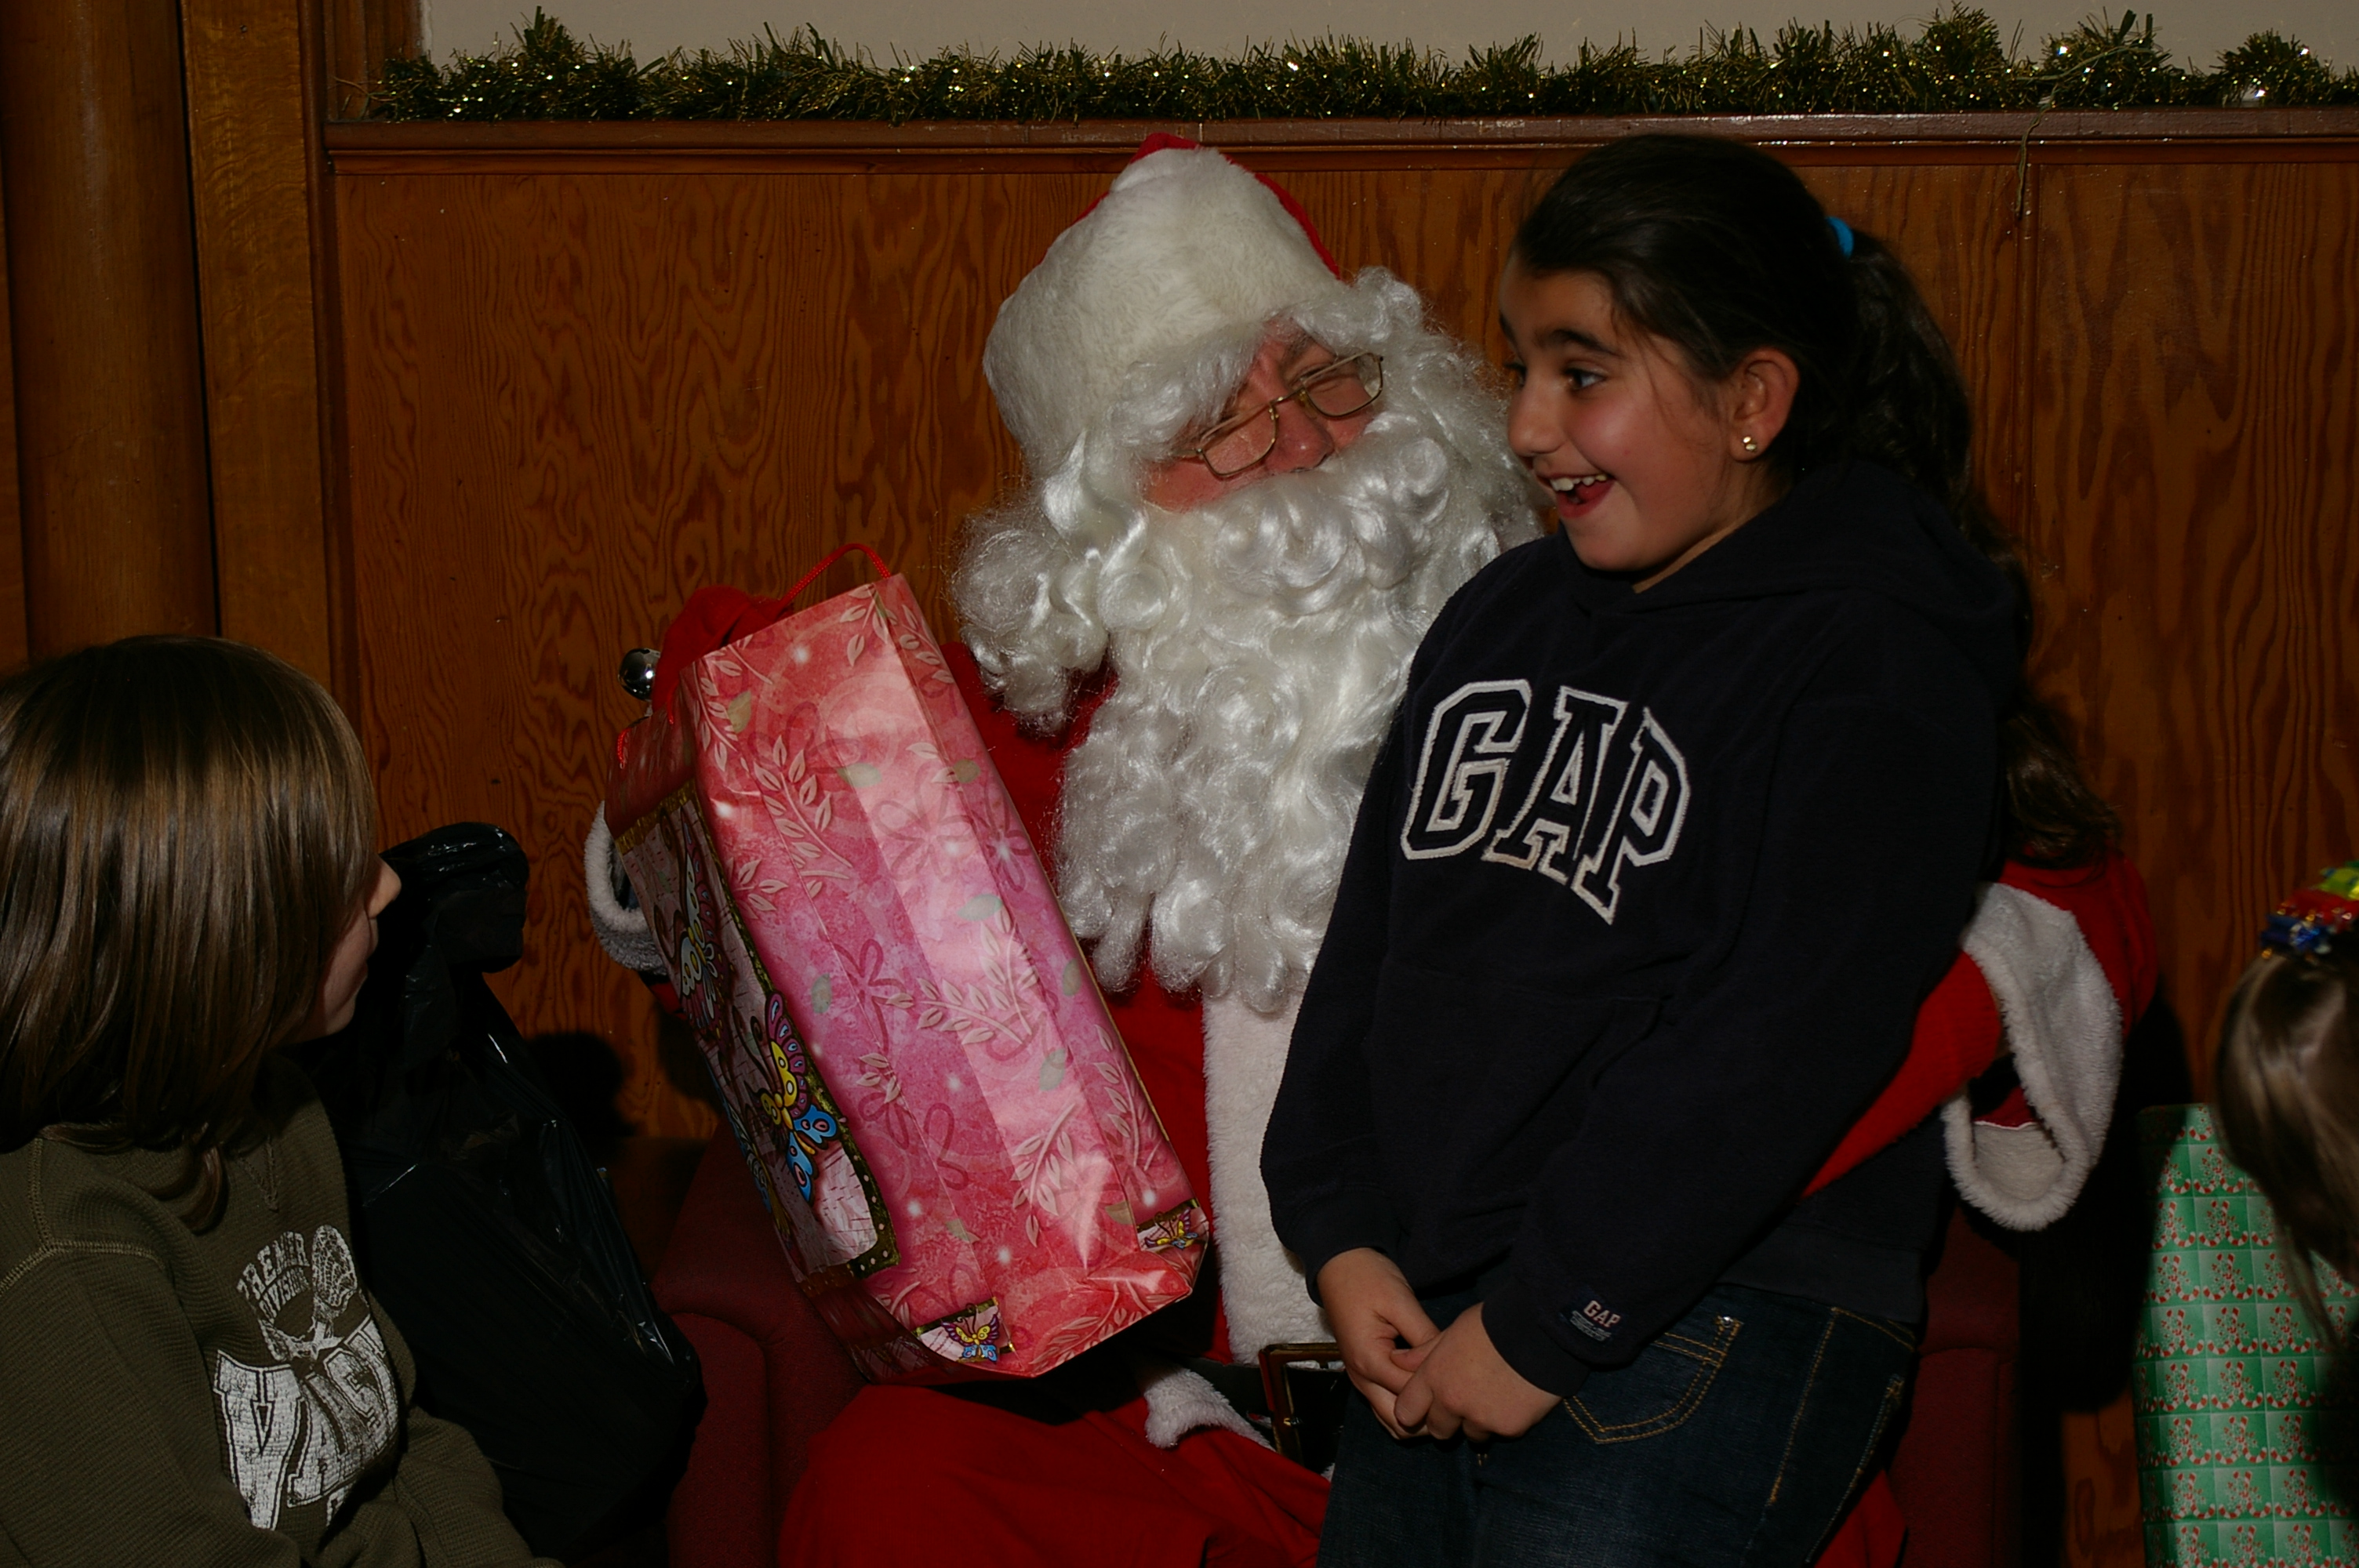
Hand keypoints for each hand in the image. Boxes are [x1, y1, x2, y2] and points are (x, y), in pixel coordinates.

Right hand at [1316, 1248, 1440, 1437]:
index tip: (1464, 1383)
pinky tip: (1426, 1390)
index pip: (1412, 1398)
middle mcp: (1361, 1379)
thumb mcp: (1401, 1302)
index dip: (1439, 1395)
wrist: (1339, 1264)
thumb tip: (1449, 1363)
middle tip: (1458, 1396)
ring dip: (1417, 1416)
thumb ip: (1424, 1337)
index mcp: (1370, 1361)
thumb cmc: (1369, 1278)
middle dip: (1429, 1418)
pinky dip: (1405, 1407)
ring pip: (1392, 1421)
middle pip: (1400, 1423)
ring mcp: (1360, 1379)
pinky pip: (1385, 1405)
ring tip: (1444, 1395)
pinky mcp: (1364, 1374)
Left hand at [1392, 1303, 1560, 1442]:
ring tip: (1495, 1395)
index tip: (1425, 1406)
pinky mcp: (1509, 1428)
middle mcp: (1452, 1403)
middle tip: (1466, 1401)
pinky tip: (1517, 1398)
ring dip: (1479, 1422)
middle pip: (1439, 1430)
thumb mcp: (1451, 1331)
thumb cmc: (1492, 1323)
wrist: (1539, 1330)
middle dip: (1448, 1421)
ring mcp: (1481, 1418)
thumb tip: (1397, 1361)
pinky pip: (1501, 1433)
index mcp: (1434, 1377)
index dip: (1414, 1411)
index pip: (1407, 1412)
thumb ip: (1423, 1354)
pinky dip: (1506, 1421)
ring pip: (1472, 1434)